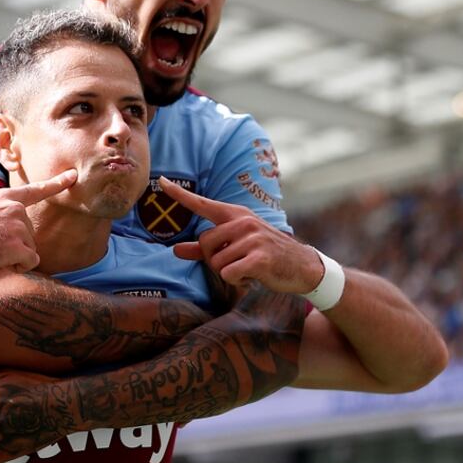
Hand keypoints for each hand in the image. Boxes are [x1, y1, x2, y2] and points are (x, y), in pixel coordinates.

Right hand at [0, 170, 75, 272]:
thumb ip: (4, 213)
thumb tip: (18, 229)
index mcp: (7, 198)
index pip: (37, 189)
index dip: (57, 183)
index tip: (74, 176)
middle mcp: (16, 209)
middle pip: (31, 234)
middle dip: (16, 245)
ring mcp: (18, 226)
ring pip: (31, 249)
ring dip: (15, 256)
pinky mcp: (18, 245)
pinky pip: (31, 261)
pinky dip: (19, 266)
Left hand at [160, 176, 323, 293]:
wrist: (302, 266)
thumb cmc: (265, 255)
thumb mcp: (236, 247)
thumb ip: (203, 249)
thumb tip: (174, 250)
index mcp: (235, 215)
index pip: (202, 204)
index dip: (180, 195)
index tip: (160, 182)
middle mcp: (243, 222)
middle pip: (205, 244)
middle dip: (215, 260)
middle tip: (238, 262)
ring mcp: (252, 238)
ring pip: (216, 263)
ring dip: (229, 272)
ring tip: (249, 268)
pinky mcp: (259, 257)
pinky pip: (228, 274)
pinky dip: (237, 280)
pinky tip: (253, 276)